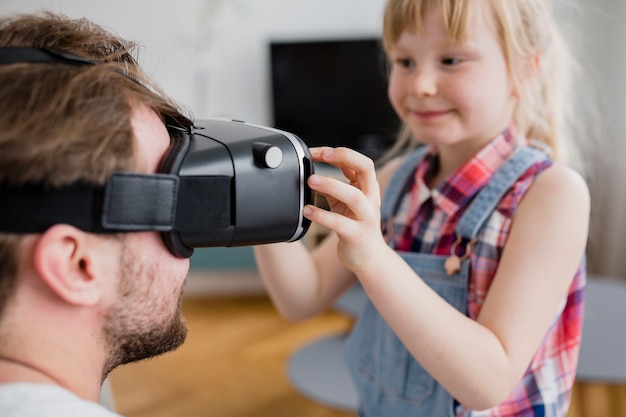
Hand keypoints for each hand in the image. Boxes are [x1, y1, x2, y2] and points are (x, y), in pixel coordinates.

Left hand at [304, 147, 387, 271]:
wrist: (369, 258)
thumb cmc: (355, 226)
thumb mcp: (346, 203)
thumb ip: (335, 186)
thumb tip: (315, 169)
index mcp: (368, 188)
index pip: (360, 162)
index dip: (340, 153)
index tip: (318, 151)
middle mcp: (371, 199)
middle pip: (366, 169)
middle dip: (344, 158)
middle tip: (320, 156)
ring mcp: (366, 217)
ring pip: (353, 196)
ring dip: (331, 185)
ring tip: (310, 181)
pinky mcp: (357, 235)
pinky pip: (339, 223)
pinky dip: (321, 215)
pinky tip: (307, 210)